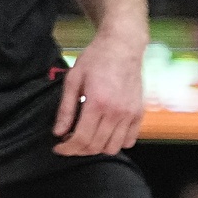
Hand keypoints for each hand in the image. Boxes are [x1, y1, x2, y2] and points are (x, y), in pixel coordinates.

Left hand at [53, 31, 145, 155]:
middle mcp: (116, 112)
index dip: (67, 148)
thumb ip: (66, 109)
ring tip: (87, 138)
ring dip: (97, 148)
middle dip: (78, 150)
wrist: (122, 47)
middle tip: (69, 143)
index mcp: (97, 103)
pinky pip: (129, 141)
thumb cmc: (96, 60)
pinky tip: (105, 133)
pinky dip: (116, 143)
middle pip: (95, 146)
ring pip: (113, 147)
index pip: (81, 138)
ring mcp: (130, 114)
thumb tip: (58, 132)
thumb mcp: (73, 81)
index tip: (58, 147)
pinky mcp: (139, 113)